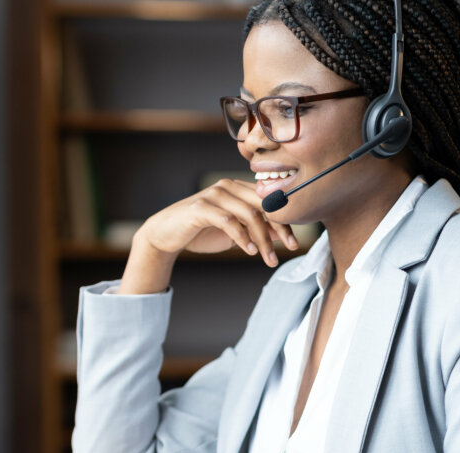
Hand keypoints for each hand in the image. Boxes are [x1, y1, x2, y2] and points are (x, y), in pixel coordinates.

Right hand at [119, 179, 297, 293]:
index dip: (284, 221)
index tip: (294, 242)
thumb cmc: (199, 232)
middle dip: (279, 228)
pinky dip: (242, 237)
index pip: (268, 201)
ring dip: (262, 239)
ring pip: (249, 214)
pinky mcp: (201, 207)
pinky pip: (229, 221)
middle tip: (289, 249)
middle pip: (263, 205)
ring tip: (267, 258)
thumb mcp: (233, 232)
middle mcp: (227, 187)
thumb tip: (282, 235)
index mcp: (237, 189)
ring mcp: (213, 195)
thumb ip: (254, 229)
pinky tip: (249, 250)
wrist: (165, 235)